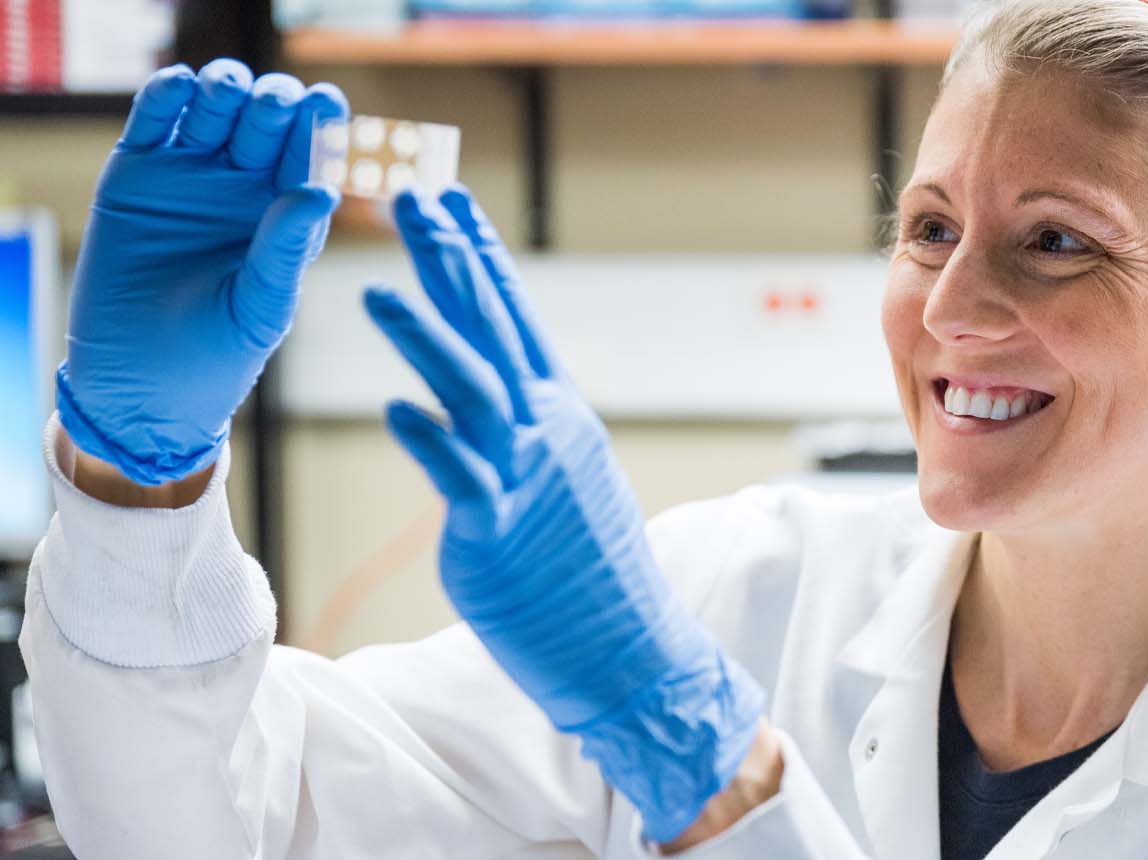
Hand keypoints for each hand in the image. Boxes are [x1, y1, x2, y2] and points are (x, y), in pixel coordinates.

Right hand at [57, 59, 345, 484]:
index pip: (310, 158)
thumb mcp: (259, 308)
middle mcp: (245, 189)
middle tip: (274, 103)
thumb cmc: (215, 358)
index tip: (327, 103)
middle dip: (274, 104)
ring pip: (214, 110)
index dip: (320, 127)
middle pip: (266, 123)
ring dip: (226, 89)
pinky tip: (180, 87)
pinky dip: (166, 96)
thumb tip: (322, 191)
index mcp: (289, 217)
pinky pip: (154, 121)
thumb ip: (285, 251)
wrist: (138, 385)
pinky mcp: (137, 174)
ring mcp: (191, 176)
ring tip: (228, 90)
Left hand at [367, 187, 766, 843]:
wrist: (624, 646)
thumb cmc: (588, 570)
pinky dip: (430, 438)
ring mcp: (524, 478)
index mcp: (558, 413)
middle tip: (412, 198)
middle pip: (491, 330)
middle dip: (449, 261)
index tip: (453, 202)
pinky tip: (396, 407)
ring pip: (472, 390)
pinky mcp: (496, 531)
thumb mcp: (567, 479)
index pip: (515, 319)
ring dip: (424, 337)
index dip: (480, 257)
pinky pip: (459, 477)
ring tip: (376, 290)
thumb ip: (530, 432)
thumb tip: (493, 400)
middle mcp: (545, 431)